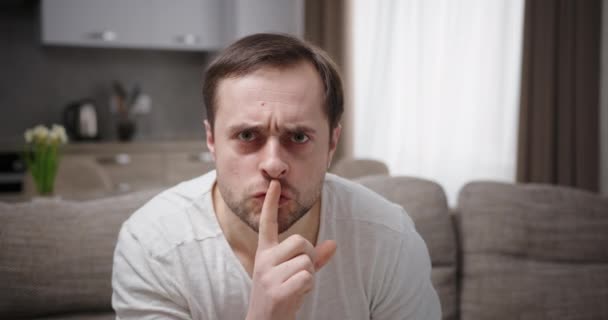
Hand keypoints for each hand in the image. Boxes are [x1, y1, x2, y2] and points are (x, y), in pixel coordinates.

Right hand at [245, 180, 336, 319]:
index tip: (274, 183)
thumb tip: (334, 244)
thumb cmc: (283, 295)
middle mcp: (264, 260)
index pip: (268, 223)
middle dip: (309, 257)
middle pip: (301, 241)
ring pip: (307, 261)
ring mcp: (267, 275)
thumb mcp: (295, 273)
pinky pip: (306, 277)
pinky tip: (294, 296)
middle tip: (299, 274)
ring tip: (295, 287)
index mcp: (265, 252)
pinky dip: (307, 287)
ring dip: (309, 275)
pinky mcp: (276, 290)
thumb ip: (314, 258)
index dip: (270, 203)